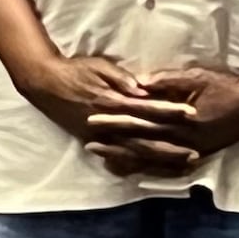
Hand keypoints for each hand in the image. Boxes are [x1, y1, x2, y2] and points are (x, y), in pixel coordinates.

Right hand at [14, 51, 196, 175]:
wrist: (43, 83)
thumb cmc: (74, 71)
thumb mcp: (99, 66)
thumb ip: (121, 78)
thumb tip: (143, 90)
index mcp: (113, 101)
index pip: (148, 109)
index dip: (171, 111)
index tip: (193, 114)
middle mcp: (108, 123)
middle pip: (144, 139)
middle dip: (170, 148)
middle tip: (195, 154)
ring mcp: (99, 135)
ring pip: (132, 153)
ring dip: (156, 161)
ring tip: (179, 167)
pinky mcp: (92, 141)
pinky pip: (115, 158)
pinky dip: (133, 165)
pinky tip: (149, 171)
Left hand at [98, 64, 238, 162]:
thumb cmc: (225, 86)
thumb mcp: (196, 77)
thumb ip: (168, 81)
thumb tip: (138, 84)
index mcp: (180, 117)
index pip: (141, 118)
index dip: (116, 119)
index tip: (93, 119)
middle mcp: (184, 137)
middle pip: (143, 142)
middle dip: (115, 143)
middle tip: (89, 143)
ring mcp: (191, 150)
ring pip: (153, 159)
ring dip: (128, 159)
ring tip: (105, 159)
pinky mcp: (198, 156)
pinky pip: (169, 168)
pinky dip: (150, 170)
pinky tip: (133, 171)